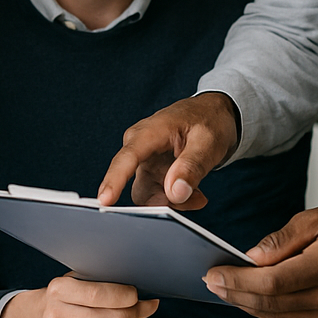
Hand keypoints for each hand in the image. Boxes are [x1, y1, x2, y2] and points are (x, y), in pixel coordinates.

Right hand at [0, 275, 159, 317]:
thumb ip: (105, 286)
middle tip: (135, 308)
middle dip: (132, 313)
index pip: (100, 294)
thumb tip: (149, 301)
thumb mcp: (72, 284)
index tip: (135, 295)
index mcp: (58, 291)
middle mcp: (57, 317)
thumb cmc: (55, 301)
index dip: (126, 296)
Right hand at [97, 92, 238, 208]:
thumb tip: (175, 193)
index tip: (105, 201)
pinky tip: (196, 194)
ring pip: (149, 196)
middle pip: (139, 187)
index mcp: (149, 132)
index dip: (115, 180)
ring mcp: (145, 164)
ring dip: (175, 202)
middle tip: (194, 200)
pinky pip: (158, 197)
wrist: (213, 115)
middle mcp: (139, 148)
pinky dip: (178, 200)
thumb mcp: (208, 141)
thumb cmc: (209, 121)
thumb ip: (191, 166)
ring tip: (199, 196)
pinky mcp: (152, 174)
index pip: (127, 158)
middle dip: (164, 201)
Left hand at [201, 192, 317, 317]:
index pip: (273, 283)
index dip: (239, 281)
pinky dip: (268, 312)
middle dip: (236, 294)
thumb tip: (250, 259)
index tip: (214, 274)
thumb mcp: (315, 217)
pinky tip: (250, 299)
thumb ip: (280, 241)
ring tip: (225, 290)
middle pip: (272, 304)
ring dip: (248, 306)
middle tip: (212, 283)